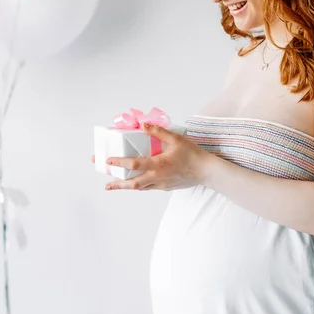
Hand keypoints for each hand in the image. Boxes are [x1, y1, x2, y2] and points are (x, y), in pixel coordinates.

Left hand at [91, 122, 212, 190]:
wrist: (206, 171)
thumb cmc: (192, 154)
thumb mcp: (176, 139)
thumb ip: (158, 132)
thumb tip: (143, 124)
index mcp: (158, 165)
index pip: (133, 164)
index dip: (119, 162)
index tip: (108, 161)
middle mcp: (157, 177)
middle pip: (132, 184)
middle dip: (118, 184)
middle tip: (106, 185)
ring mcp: (161, 184)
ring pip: (140, 188)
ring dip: (127, 187)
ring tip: (116, 186)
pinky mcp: (166, 187)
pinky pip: (149, 188)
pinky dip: (140, 186)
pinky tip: (137, 182)